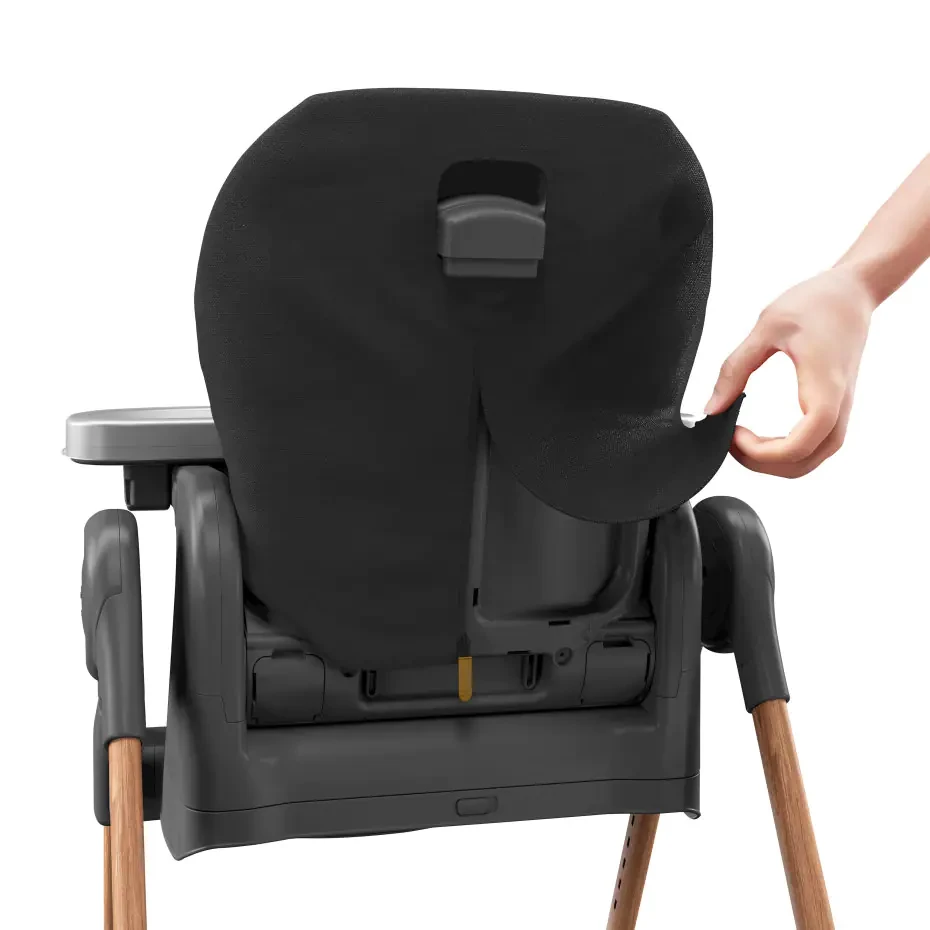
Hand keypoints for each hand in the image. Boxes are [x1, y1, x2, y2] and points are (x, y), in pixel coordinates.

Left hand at [705, 266, 874, 476]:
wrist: (852, 292)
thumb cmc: (815, 302)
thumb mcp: (766, 328)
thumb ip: (735, 369)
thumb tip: (711, 408)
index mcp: (825, 386)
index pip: (799, 445)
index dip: (761, 452)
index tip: (733, 434)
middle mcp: (839, 405)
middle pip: (806, 461)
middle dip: (762, 463)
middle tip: (730, 443)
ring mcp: (841, 409)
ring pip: (813, 458)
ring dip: (775, 461)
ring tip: (743, 442)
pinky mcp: (837, 407)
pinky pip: (816, 445)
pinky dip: (787, 451)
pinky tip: (762, 438)